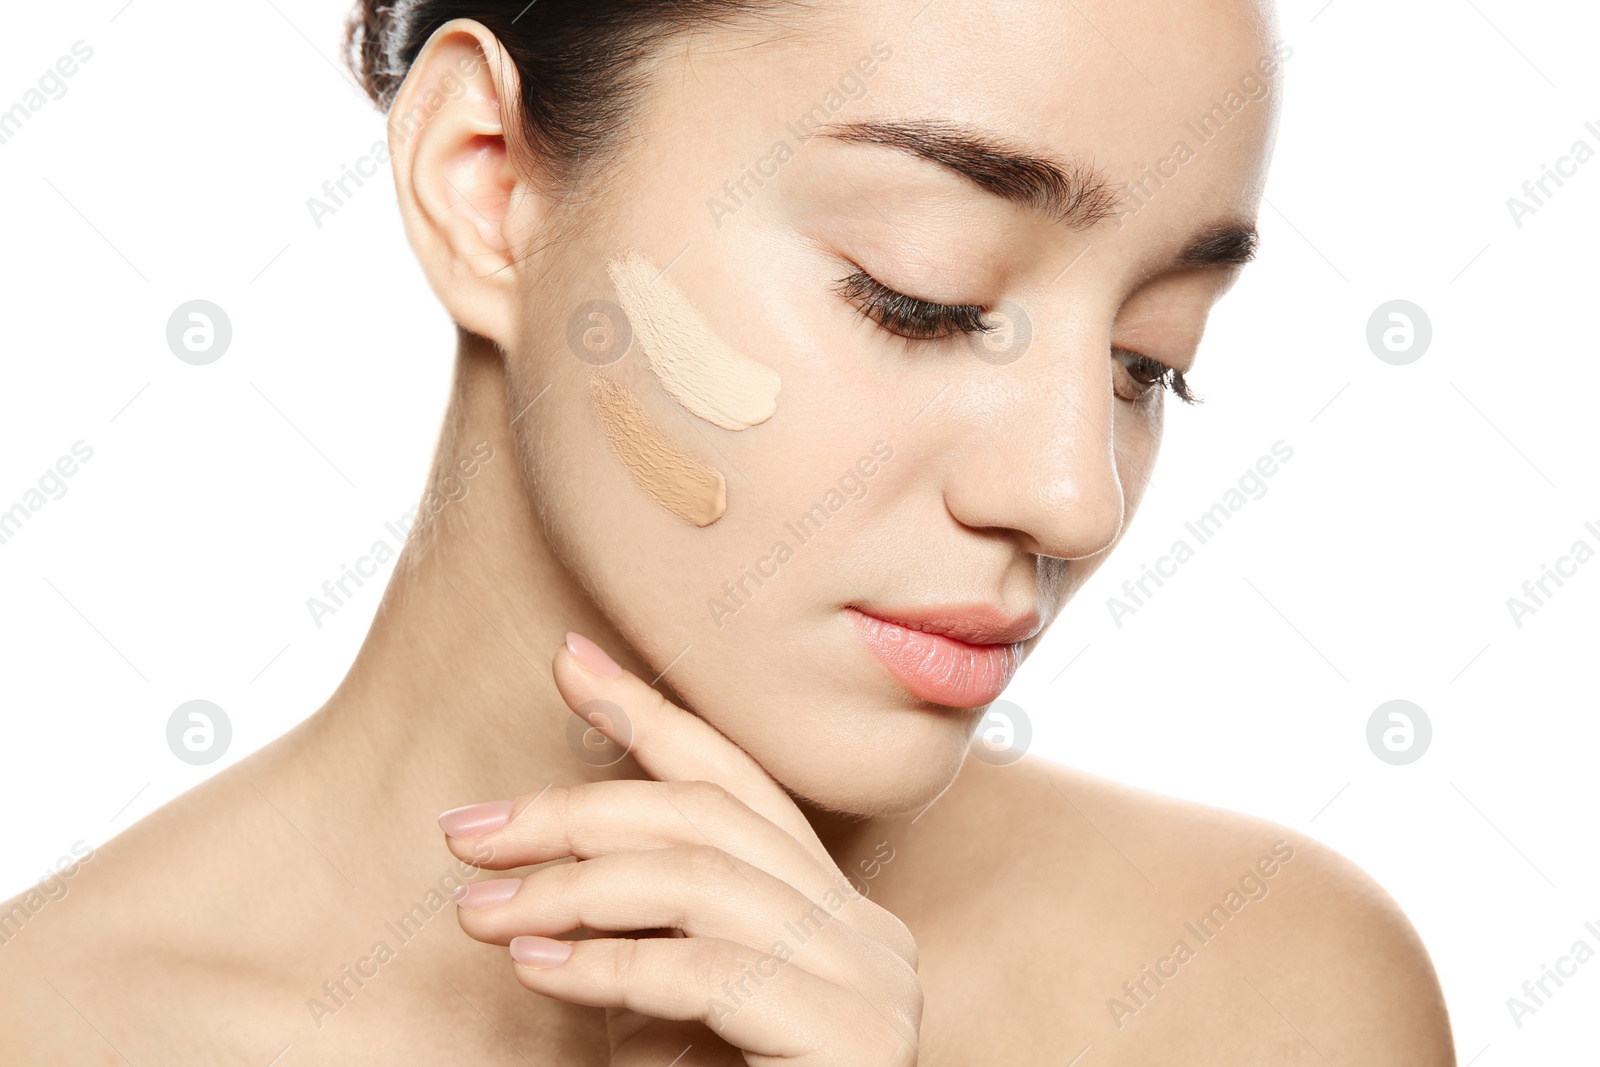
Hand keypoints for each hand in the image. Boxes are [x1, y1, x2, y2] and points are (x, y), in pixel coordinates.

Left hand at [437, 632, 922, 1065]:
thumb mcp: (661, 1008)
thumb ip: (631, 931)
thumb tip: (525, 860)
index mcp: (830, 907)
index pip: (736, 783)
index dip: (651, 714)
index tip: (567, 661)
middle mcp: (866, 930)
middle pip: (709, 822)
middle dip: (575, 809)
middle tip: (468, 830)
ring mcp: (871, 983)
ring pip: (703, 880)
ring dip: (572, 883)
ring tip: (478, 905)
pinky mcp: (854, 1042)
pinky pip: (706, 972)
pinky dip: (603, 961)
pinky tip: (531, 962)